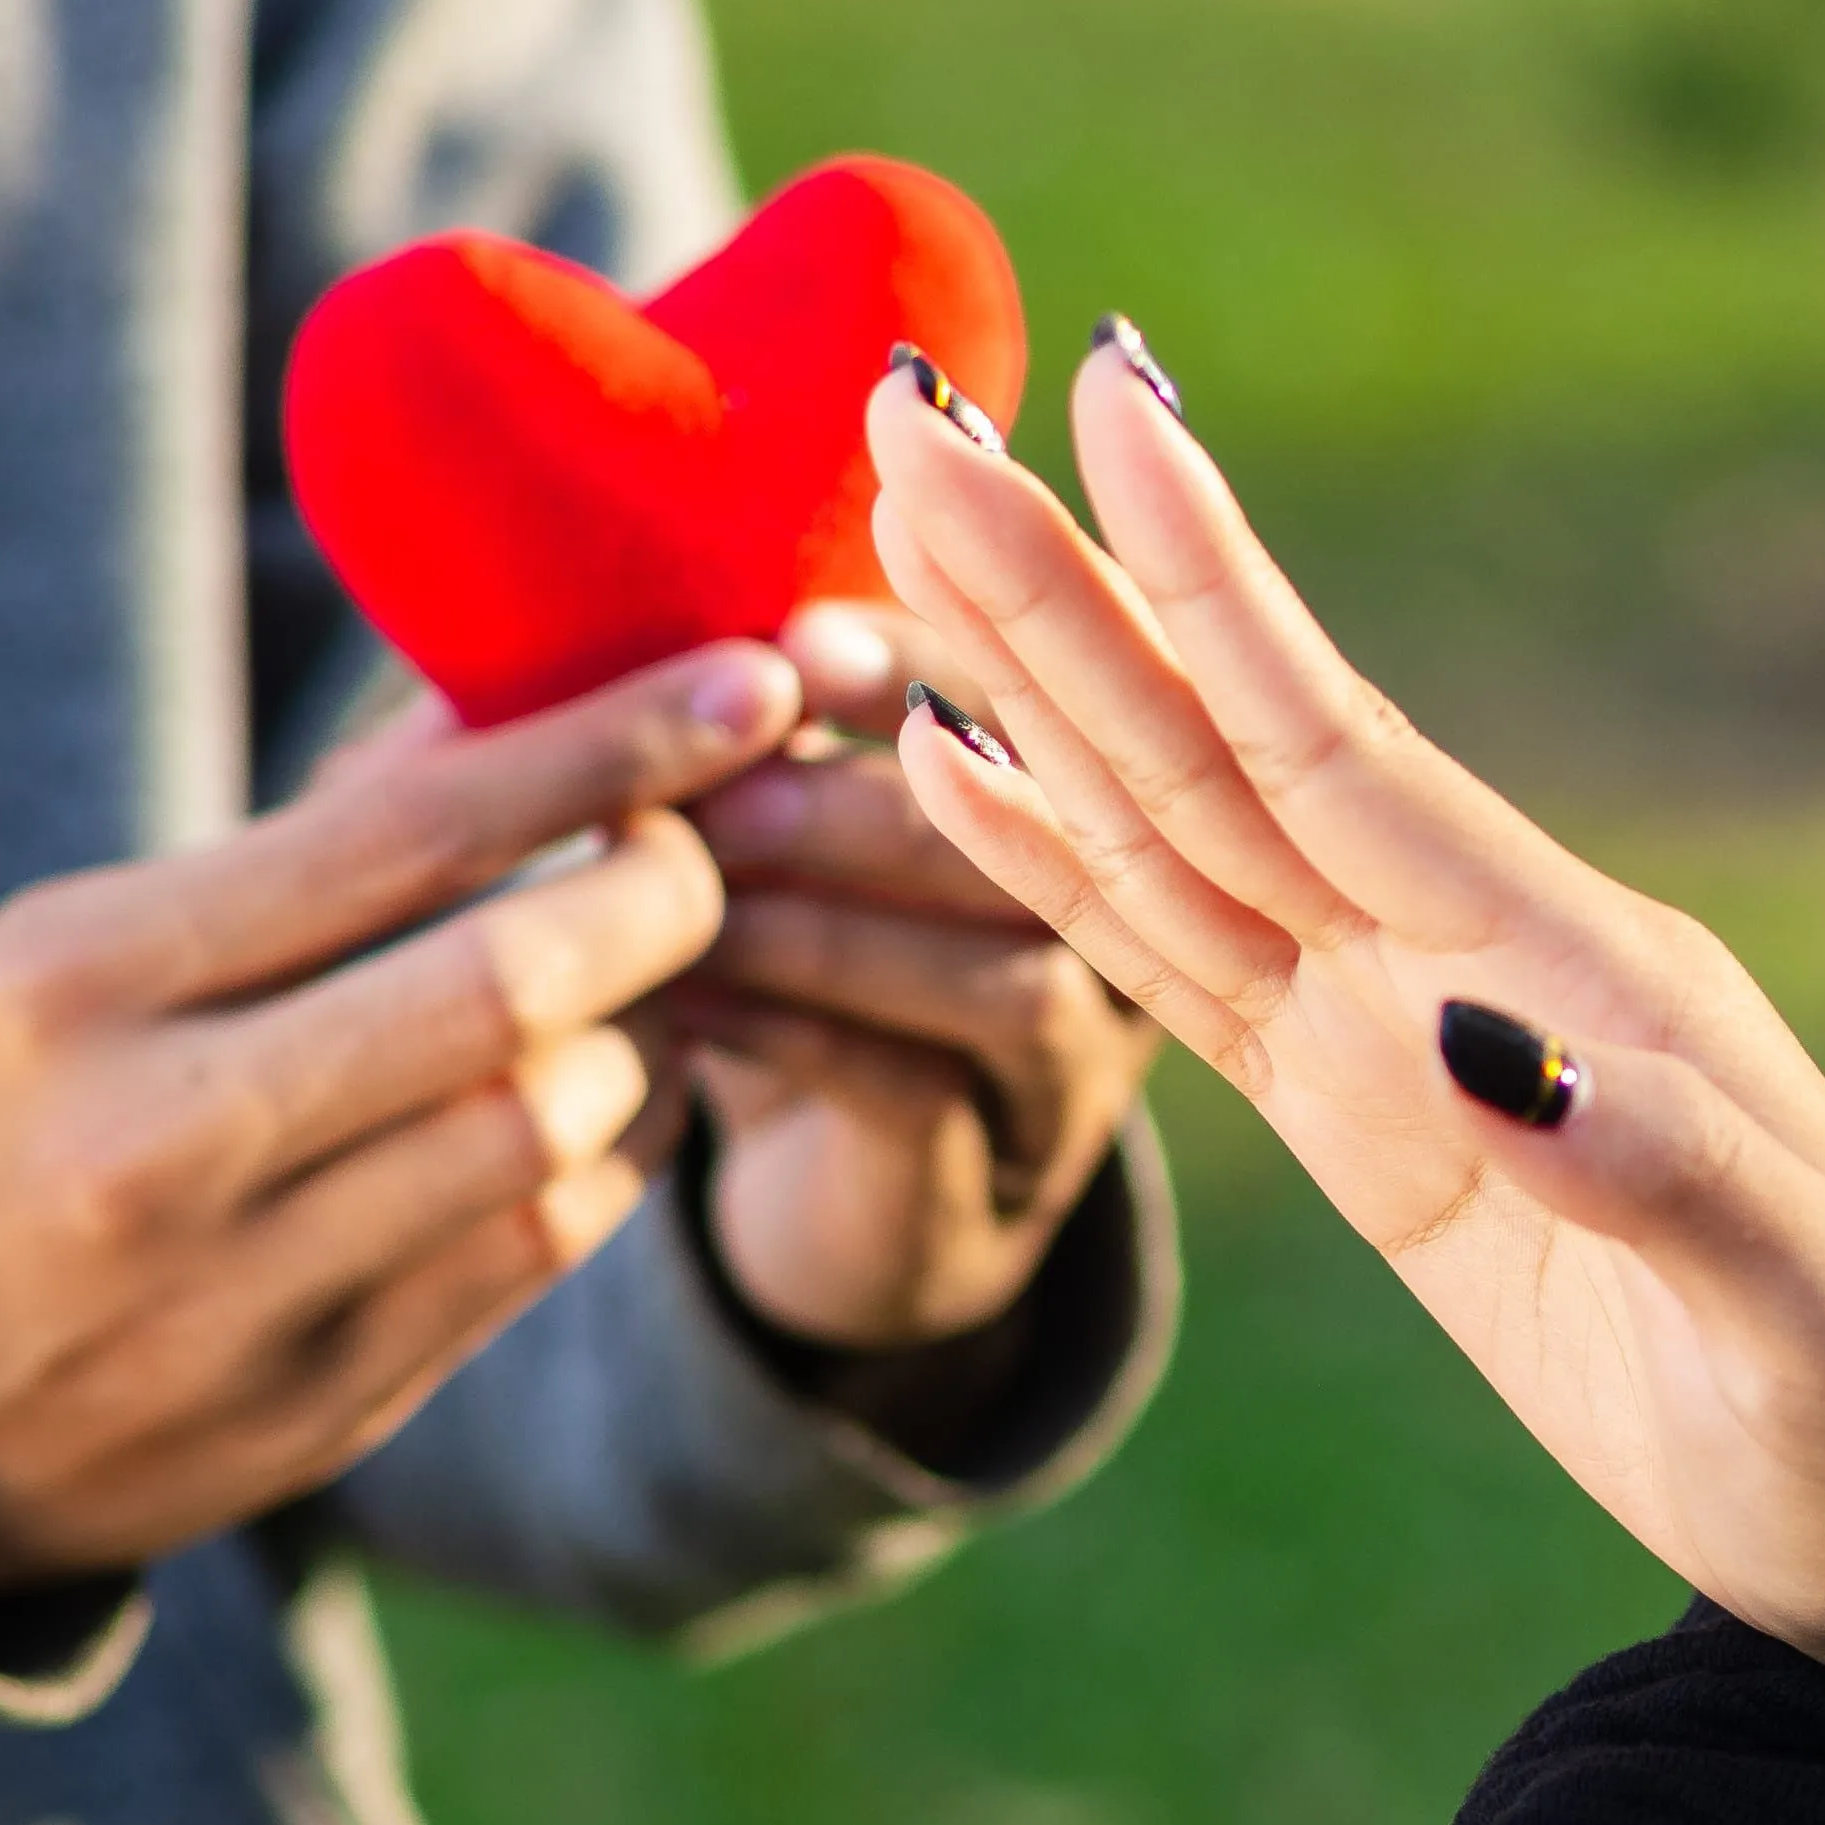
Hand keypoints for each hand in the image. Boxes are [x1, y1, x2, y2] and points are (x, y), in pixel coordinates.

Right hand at [0, 642, 798, 1597]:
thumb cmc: (24, 1102)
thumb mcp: (92, 943)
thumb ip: (316, 835)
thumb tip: (535, 697)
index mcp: (85, 981)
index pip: (406, 835)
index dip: (608, 747)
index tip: (743, 683)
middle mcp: (158, 1144)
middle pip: (509, 988)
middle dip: (663, 892)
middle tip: (713, 840)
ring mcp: (246, 1296)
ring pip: (554, 1125)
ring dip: (655, 1030)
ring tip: (658, 975)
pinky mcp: (330, 1404)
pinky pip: (544, 1245)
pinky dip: (618, 1146)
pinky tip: (620, 1088)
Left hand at [675, 601, 1161, 1349]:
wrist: (851, 1188)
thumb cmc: (819, 937)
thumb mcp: (816, 803)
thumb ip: (800, 713)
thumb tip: (704, 636)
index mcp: (1115, 790)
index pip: (1077, 700)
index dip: (947, 658)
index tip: (799, 640)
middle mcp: (1146, 929)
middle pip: (1065, 843)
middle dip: (878, 795)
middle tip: (725, 780)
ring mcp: (1084, 1067)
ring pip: (1007, 981)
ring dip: (828, 921)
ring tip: (691, 881)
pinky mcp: (1000, 1182)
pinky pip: (921, 1095)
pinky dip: (789, 1031)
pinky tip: (678, 996)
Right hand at [861, 328, 1824, 1824]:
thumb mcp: (1801, 1316)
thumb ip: (1653, 1173)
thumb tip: (1463, 1047)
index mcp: (1563, 963)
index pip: (1338, 744)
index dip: (1211, 586)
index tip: (1111, 400)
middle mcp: (1462, 957)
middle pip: (1216, 742)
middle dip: (1060, 585)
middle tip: (909, 410)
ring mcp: (1402, 1026)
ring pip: (1174, 820)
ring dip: (1039, 678)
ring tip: (913, 527)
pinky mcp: (1363, 1118)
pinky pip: (1179, 962)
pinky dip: (1060, 860)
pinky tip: (967, 766)